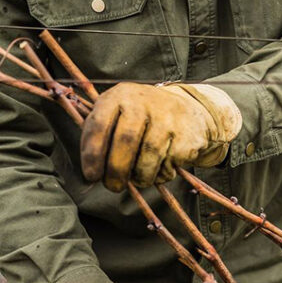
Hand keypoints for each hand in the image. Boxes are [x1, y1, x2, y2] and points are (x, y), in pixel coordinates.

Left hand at [80, 82, 241, 191]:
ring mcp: (168, 119)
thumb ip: (102, 133)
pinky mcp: (186, 137)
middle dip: (116, 171)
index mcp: (120, 96)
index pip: (99, 124)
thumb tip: (92, 170)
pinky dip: (161, 175)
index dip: (92, 154)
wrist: (190, 110)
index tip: (91, 176)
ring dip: (140, 177)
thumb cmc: (144, 117)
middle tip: (113, 186)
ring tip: (138, 180)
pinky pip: (168, 165)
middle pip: (125, 142)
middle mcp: (144, 103)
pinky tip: (160, 168)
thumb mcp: (120, 111)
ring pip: (148, 157)